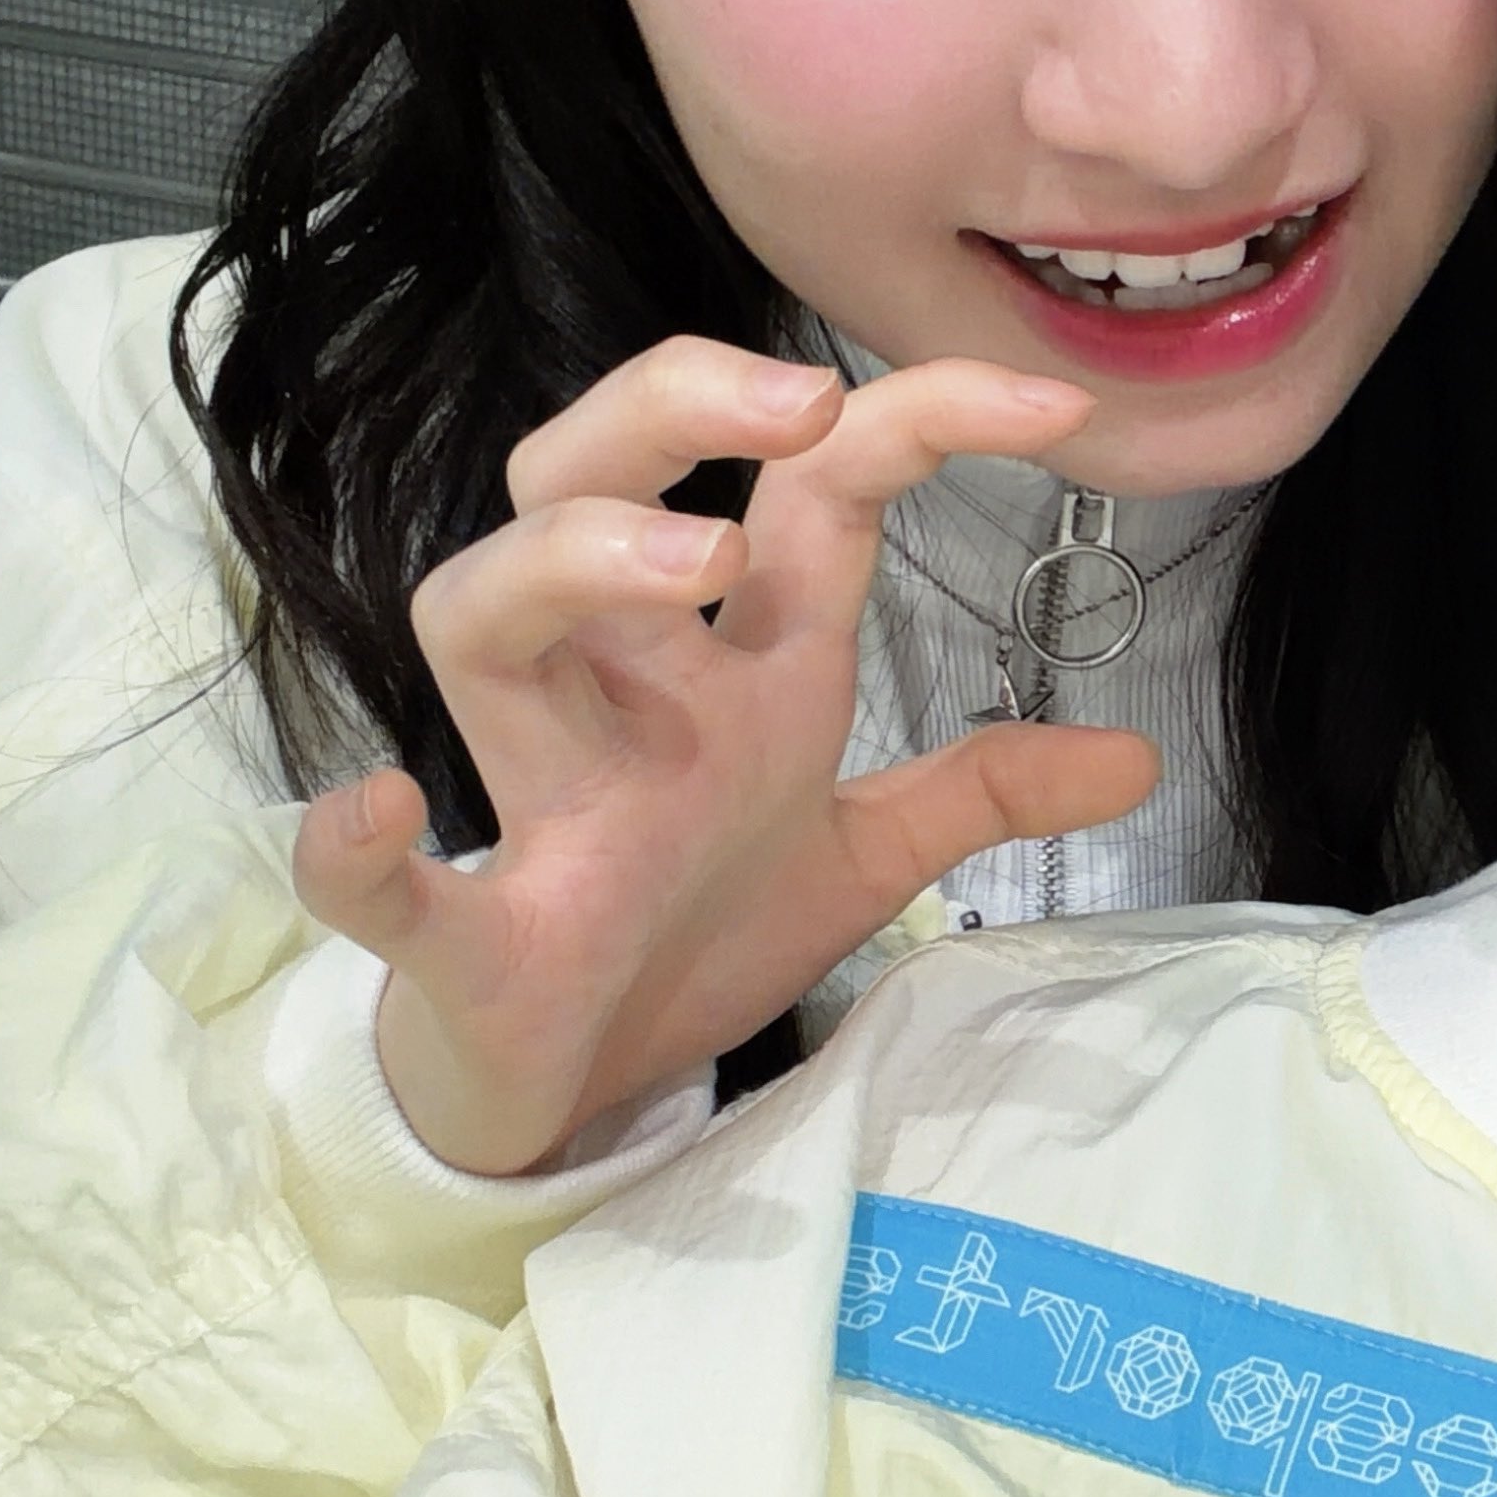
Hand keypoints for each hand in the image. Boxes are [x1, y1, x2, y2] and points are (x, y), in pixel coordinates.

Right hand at [291, 342, 1157, 1173]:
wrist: (571, 1092)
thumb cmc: (686, 927)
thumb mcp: (862, 854)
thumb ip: (979, 790)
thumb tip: (1137, 756)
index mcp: (726, 666)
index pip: (804, 489)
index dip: (918, 418)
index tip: (1058, 406)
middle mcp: (616, 693)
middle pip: (583, 475)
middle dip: (675, 408)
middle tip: (802, 405)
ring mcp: (531, 802)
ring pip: (480, 619)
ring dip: (567, 564)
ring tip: (694, 564)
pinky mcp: (462, 941)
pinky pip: (372, 884)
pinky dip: (359, 850)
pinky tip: (383, 816)